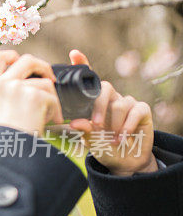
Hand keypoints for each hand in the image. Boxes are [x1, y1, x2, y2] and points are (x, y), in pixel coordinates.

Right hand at [0, 50, 63, 135]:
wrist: (7, 153)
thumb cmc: (3, 136)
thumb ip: (3, 91)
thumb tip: (21, 80)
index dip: (10, 55)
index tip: (19, 60)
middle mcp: (1, 84)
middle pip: (27, 60)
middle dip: (43, 66)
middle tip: (50, 78)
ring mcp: (17, 88)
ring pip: (44, 82)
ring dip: (50, 98)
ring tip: (47, 115)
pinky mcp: (34, 96)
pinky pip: (53, 98)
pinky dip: (55, 111)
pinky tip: (49, 122)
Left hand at [65, 49, 156, 175]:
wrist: (124, 161)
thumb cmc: (103, 146)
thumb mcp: (91, 140)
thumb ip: (84, 130)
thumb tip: (74, 123)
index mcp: (95, 101)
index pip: (89, 80)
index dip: (83, 65)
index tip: (74, 54)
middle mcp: (111, 98)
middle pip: (105, 88)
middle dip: (99, 106)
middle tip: (96, 125)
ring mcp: (127, 102)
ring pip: (120, 103)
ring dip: (115, 123)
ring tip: (112, 138)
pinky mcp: (142, 110)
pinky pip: (135, 111)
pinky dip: (127, 125)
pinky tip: (122, 137)